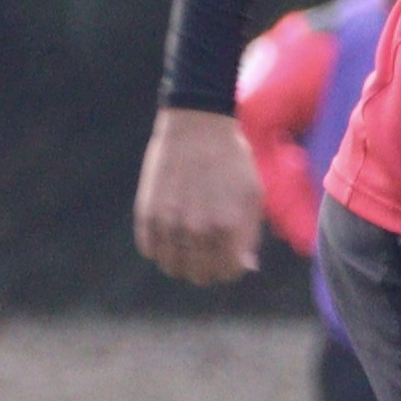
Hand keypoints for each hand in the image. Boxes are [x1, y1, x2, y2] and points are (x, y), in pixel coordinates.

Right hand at [133, 106, 265, 284]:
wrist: (197, 125)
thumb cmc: (231, 160)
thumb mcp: (253, 196)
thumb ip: (249, 236)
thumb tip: (244, 268)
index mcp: (228, 227)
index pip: (227, 273)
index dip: (231, 266)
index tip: (230, 253)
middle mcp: (196, 231)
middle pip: (200, 276)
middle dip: (209, 267)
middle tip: (210, 247)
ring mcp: (168, 224)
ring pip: (172, 268)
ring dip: (183, 260)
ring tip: (190, 240)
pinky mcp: (146, 213)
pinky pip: (150, 250)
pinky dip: (160, 246)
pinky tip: (172, 229)